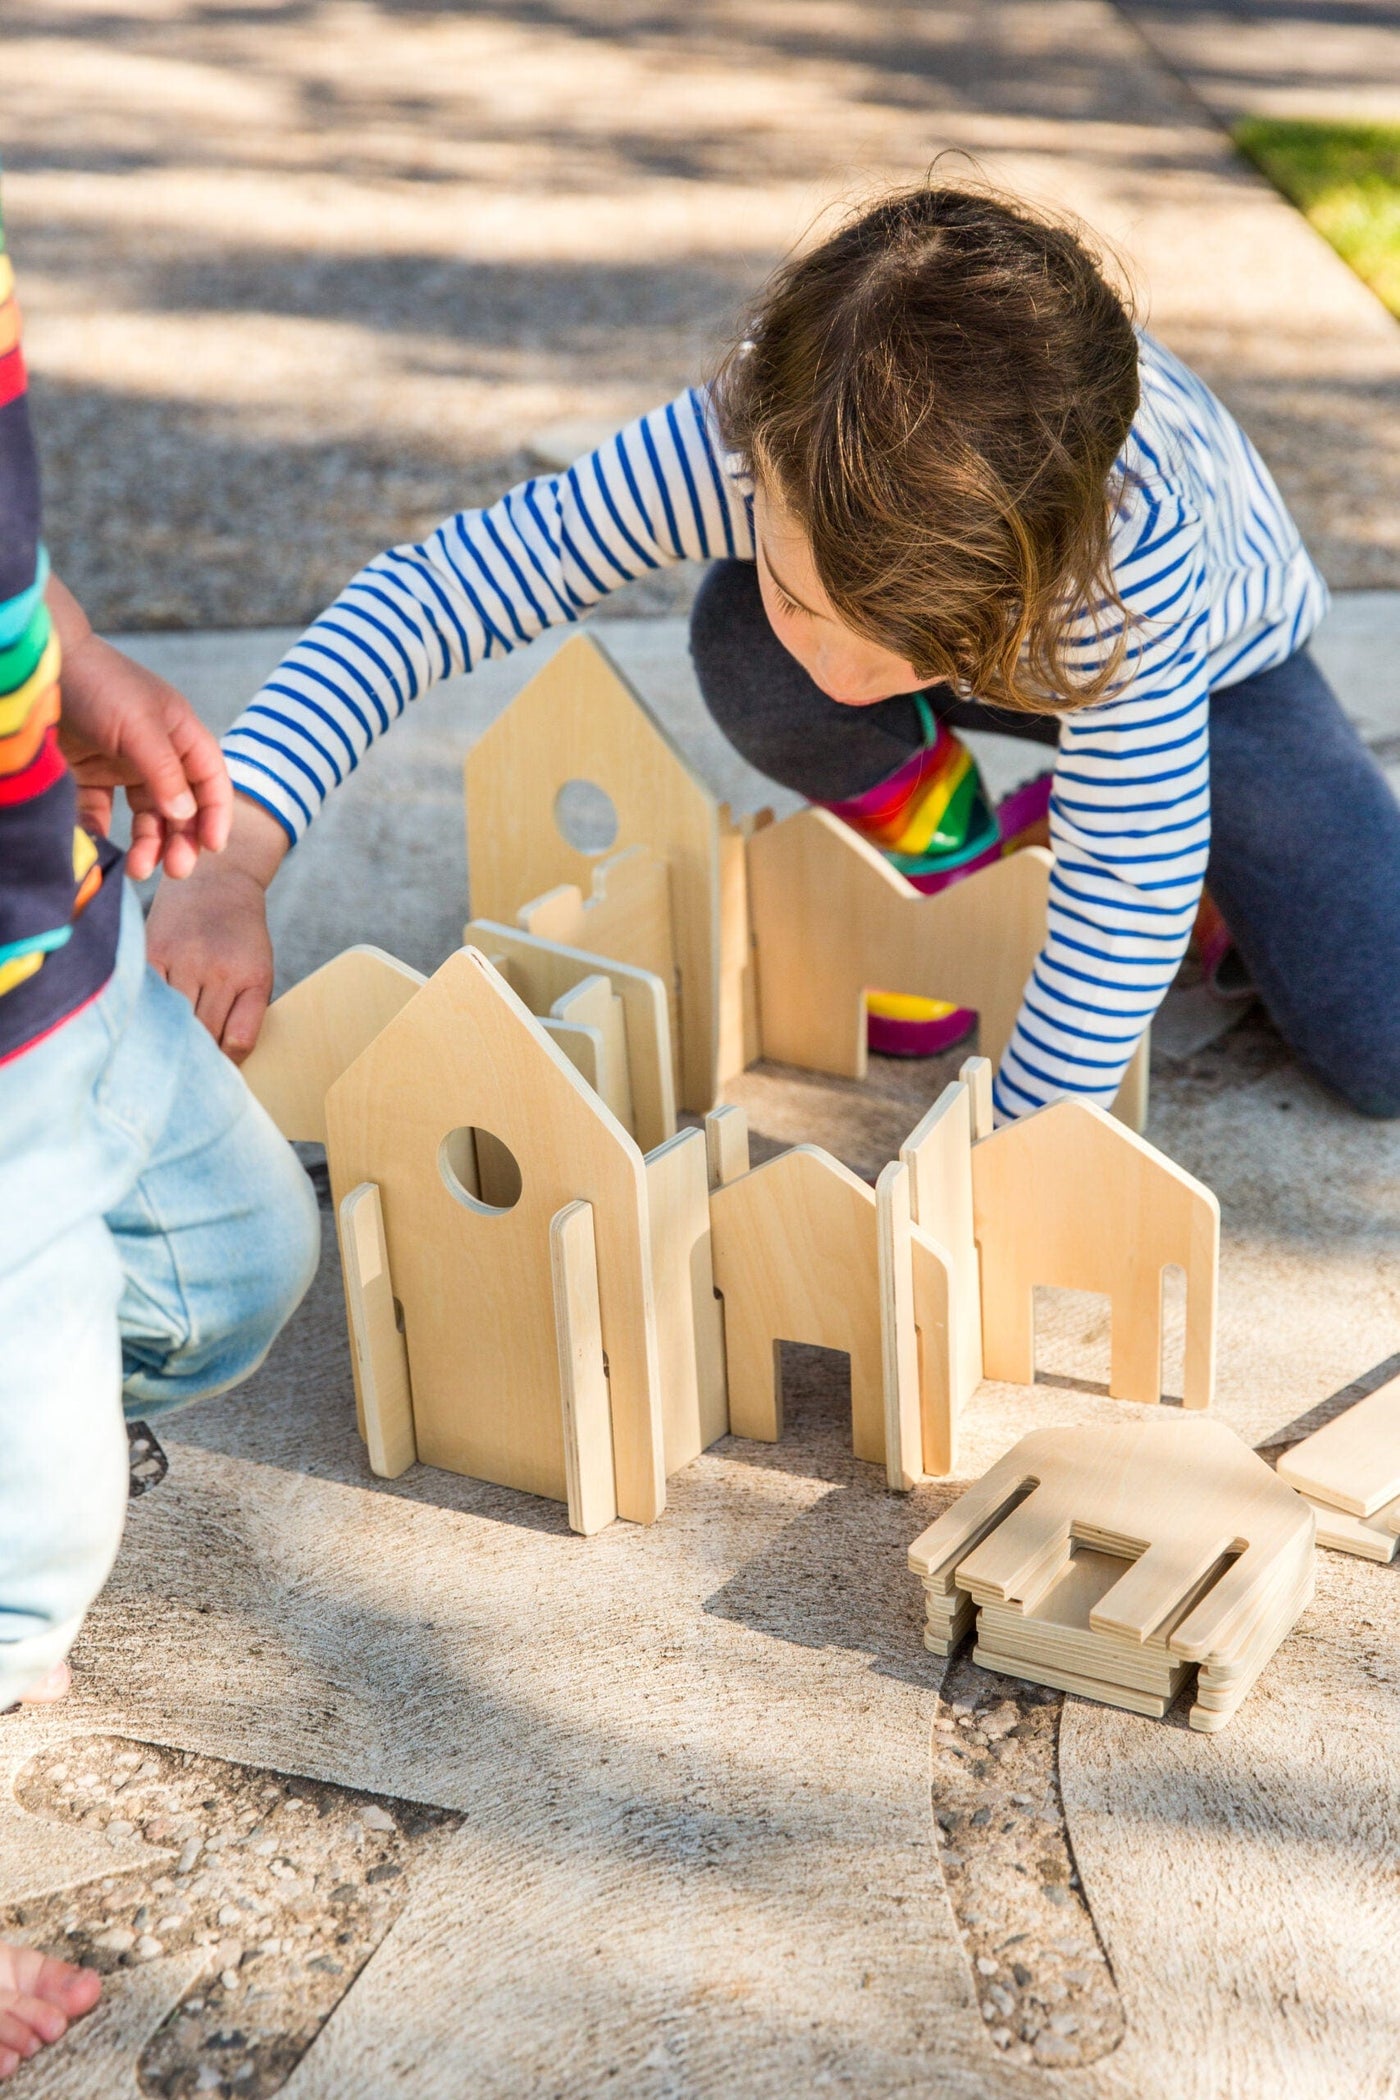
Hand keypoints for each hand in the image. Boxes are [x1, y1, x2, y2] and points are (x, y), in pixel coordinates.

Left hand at [47, 576, 230, 881]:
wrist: (41, 665)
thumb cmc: (98, 684)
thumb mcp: (139, 725)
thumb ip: (164, 772)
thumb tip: (186, 816)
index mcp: (181, 734)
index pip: (211, 781)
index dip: (216, 814)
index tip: (212, 847)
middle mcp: (157, 752)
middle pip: (181, 806)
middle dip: (181, 839)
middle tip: (175, 870)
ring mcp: (122, 764)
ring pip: (145, 815)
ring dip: (147, 844)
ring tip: (138, 869)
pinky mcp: (89, 774)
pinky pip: (102, 812)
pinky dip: (103, 832)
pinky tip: (102, 847)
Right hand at [146, 793, 289, 1059]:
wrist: (215, 881)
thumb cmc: (241, 938)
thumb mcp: (259, 970)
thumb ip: (245, 1011)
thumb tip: (224, 1062)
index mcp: (252, 979)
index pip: (238, 1041)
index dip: (227, 1065)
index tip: (219, 1075)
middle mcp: (218, 970)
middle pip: (203, 1035)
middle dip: (197, 1060)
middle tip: (189, 1079)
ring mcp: (182, 960)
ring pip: (172, 1021)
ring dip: (169, 1041)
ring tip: (165, 1059)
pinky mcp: (152, 953)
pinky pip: (147, 998)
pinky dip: (147, 1016)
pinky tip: (147, 1028)